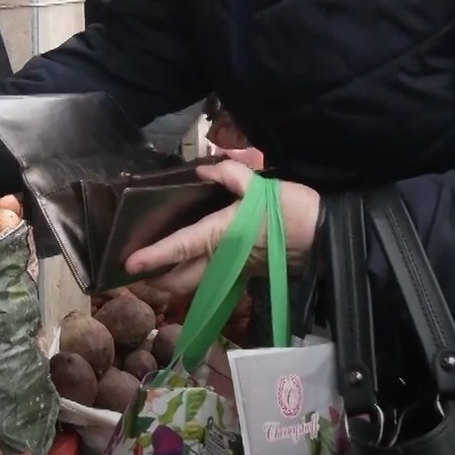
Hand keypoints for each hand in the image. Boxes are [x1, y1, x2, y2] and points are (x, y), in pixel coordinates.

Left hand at [124, 159, 320, 297]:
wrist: (326, 237)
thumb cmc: (293, 211)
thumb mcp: (261, 186)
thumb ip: (230, 176)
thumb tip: (203, 172)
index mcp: (221, 236)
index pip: (180, 249)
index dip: (153, 257)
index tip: (128, 265)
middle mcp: (223, 259)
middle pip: (181, 280)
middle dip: (156, 280)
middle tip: (137, 270)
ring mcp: (234, 270)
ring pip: (196, 283)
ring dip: (174, 279)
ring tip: (156, 265)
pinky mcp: (246, 273)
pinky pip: (212, 277)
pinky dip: (195, 272)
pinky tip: (190, 258)